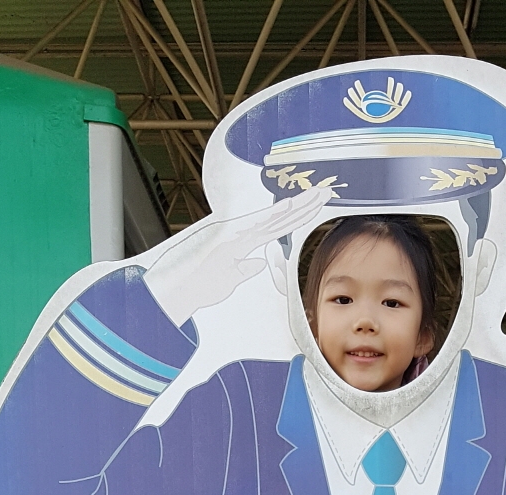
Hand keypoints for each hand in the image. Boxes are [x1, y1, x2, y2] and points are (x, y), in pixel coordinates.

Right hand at [144, 187, 334, 325]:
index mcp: (244, 239)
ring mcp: (237, 233)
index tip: (316, 205)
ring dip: (295, 206)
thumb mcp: (231, 279)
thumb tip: (260, 262)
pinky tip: (290, 208)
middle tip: (325, 191)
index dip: (298, 214)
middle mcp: (242, 232)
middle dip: (304, 204)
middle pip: (279, 215)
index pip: (278, 224)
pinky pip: (258, 225)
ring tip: (316, 196)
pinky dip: (274, 215)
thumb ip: (246, 269)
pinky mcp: (232, 240)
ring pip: (273, 216)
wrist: (180, 292)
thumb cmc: (200, 286)